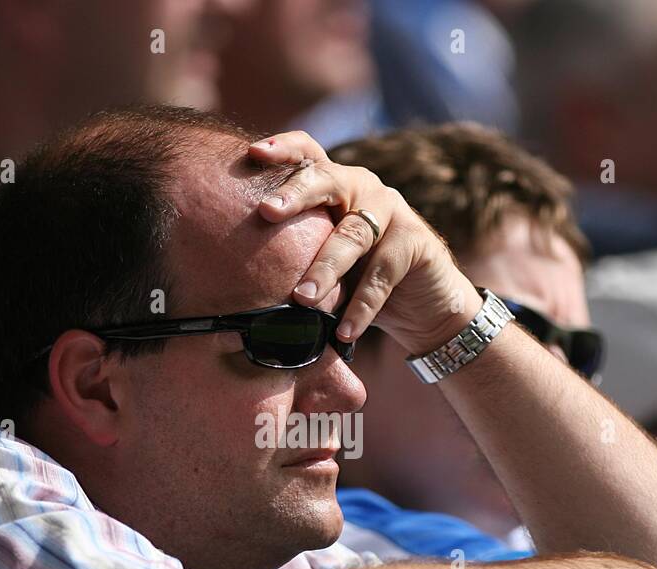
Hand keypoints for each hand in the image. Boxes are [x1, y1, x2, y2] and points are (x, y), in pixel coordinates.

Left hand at [249, 130, 481, 354]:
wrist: (424, 305)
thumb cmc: (359, 280)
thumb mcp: (322, 258)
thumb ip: (294, 252)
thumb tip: (232, 270)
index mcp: (334, 183)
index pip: (308, 152)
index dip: (282, 148)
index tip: (251, 153)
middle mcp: (363, 187)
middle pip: (327, 180)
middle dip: (295, 194)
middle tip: (266, 211)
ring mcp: (393, 211)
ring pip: (352, 236)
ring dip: (325, 268)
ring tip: (302, 298)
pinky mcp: (416, 242)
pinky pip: (382, 276)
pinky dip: (361, 307)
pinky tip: (345, 332)